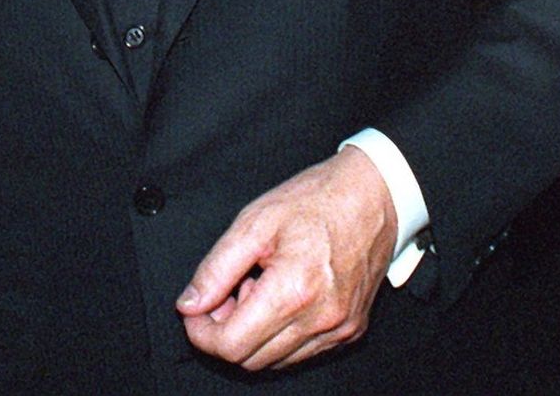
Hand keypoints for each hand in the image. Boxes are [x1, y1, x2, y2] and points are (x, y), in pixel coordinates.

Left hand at [175, 147, 397, 369]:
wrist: (370, 197)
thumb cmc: (315, 201)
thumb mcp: (253, 222)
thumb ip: (215, 269)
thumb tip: (190, 303)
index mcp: (294, 290)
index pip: (232, 345)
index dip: (202, 333)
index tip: (194, 311)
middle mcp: (321, 319)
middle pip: (250, 359)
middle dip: (224, 332)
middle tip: (224, 293)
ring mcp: (339, 330)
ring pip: (275, 361)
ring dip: (252, 334)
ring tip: (254, 288)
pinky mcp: (350, 331)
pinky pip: (301, 352)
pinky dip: (279, 334)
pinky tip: (278, 296)